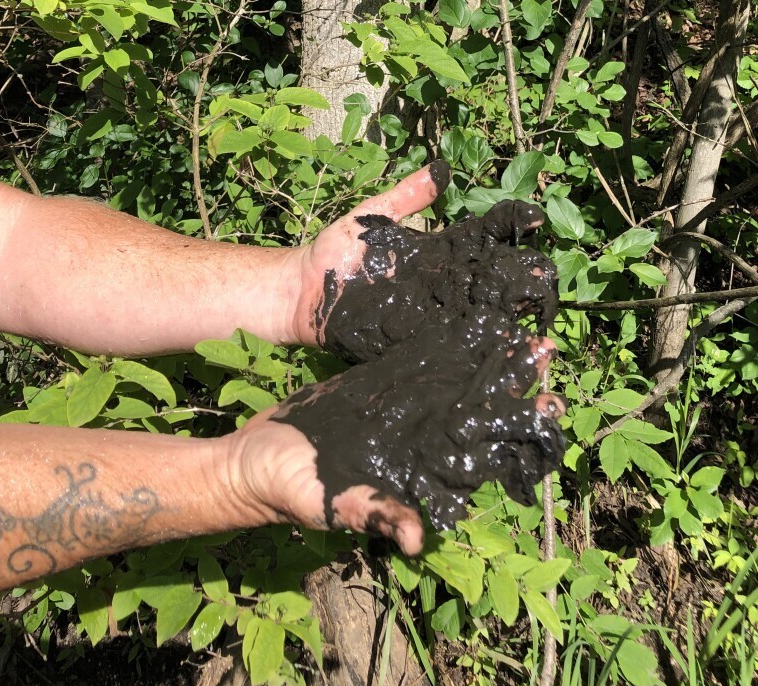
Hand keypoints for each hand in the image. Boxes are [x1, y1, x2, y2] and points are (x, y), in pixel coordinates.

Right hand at [226, 329, 565, 555]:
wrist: (251, 460)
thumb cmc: (286, 487)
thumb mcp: (325, 501)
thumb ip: (369, 512)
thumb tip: (416, 538)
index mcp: (418, 474)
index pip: (480, 455)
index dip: (515, 433)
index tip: (547, 403)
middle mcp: (420, 444)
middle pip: (479, 414)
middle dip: (514, 385)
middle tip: (547, 349)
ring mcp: (403, 415)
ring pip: (458, 385)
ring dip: (489, 360)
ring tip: (521, 327)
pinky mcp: (380, 388)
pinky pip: (420, 364)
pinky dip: (447, 344)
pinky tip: (469, 319)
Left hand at [293, 165, 556, 363]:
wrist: (300, 294)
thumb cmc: (334, 252)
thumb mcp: (370, 217)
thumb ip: (405, 197)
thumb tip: (442, 168)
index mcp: (439, 253)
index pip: (486, 236)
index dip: (511, 226)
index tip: (533, 220)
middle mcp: (443, 286)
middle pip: (493, 282)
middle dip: (521, 279)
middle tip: (543, 278)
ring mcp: (431, 318)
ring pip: (478, 319)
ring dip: (508, 324)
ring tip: (535, 328)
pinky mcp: (414, 344)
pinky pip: (446, 349)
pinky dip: (471, 354)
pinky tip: (496, 358)